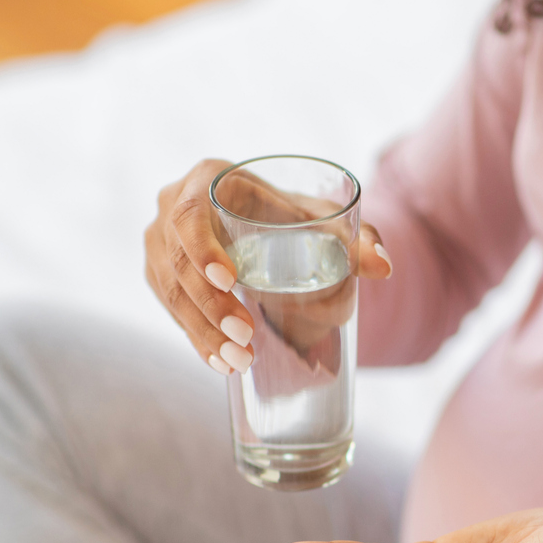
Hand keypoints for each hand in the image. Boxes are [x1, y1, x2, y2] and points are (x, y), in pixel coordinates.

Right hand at [144, 159, 391, 373]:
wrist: (266, 224)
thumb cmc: (296, 217)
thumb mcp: (325, 221)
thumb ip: (358, 238)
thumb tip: (383, 266)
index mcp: (209, 178)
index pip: (192, 214)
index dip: (203, 249)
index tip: (232, 282)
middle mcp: (172, 204)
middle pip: (178, 261)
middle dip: (210, 306)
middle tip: (247, 339)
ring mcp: (159, 242)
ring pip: (170, 291)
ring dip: (201, 330)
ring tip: (239, 361)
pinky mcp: (158, 273)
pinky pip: (169, 308)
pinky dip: (194, 337)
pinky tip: (220, 363)